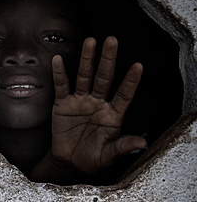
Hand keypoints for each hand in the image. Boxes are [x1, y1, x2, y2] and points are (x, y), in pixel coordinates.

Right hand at [47, 37, 145, 176]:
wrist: (68, 161)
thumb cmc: (91, 158)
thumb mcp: (108, 156)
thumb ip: (122, 147)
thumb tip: (142, 143)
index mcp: (112, 114)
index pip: (124, 94)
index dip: (131, 81)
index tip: (138, 66)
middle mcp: (98, 103)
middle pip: (105, 77)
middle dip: (108, 59)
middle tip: (111, 41)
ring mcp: (80, 101)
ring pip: (85, 76)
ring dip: (87, 59)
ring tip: (90, 41)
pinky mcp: (63, 104)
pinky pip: (62, 86)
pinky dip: (60, 73)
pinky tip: (59, 60)